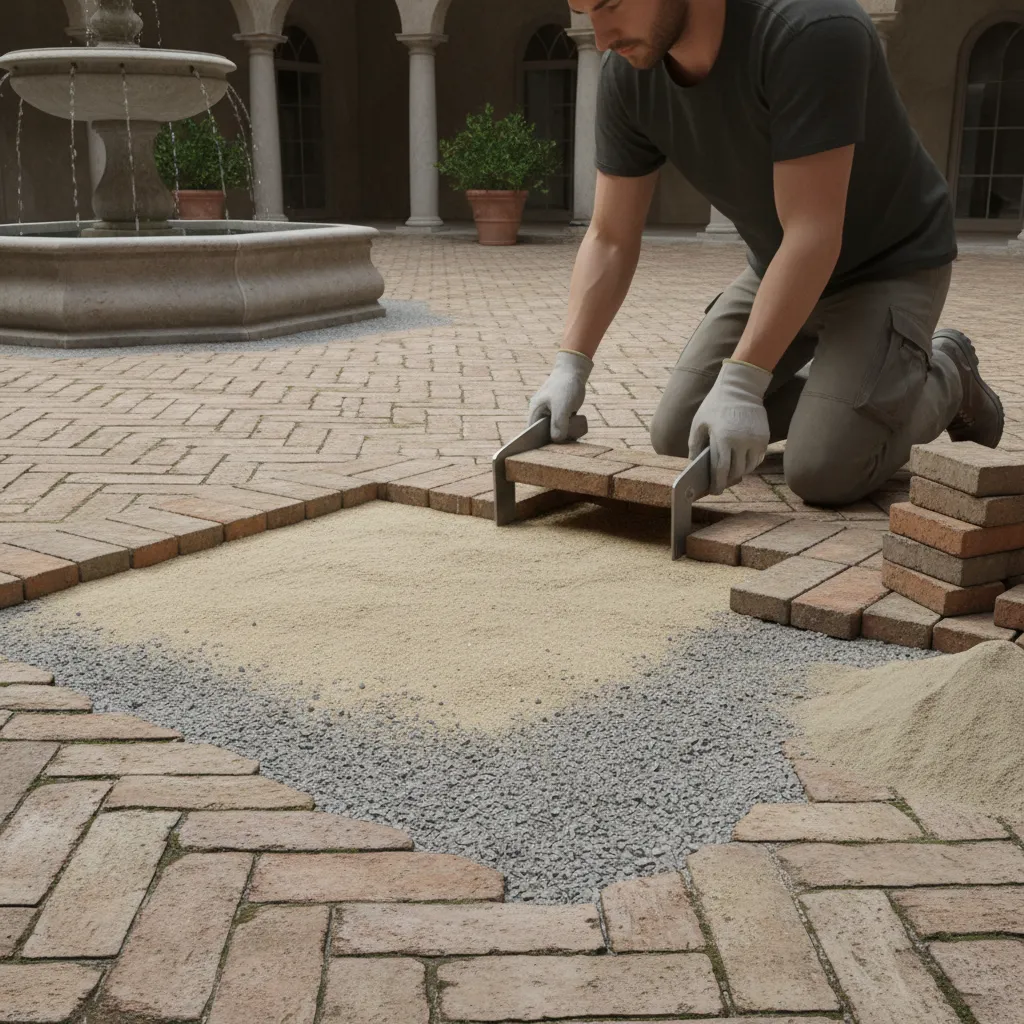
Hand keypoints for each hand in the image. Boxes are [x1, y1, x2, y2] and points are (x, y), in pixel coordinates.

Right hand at [528, 350, 593, 441]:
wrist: (574, 372)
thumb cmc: (565, 386)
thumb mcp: (562, 406)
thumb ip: (558, 423)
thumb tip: (556, 440)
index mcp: (535, 412)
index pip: (531, 434)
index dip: (536, 444)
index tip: (545, 452)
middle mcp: (541, 415)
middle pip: (543, 435)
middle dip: (553, 440)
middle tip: (564, 445)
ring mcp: (550, 414)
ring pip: (554, 431)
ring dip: (563, 435)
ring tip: (572, 436)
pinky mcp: (560, 414)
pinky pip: (562, 426)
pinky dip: (568, 430)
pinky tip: (575, 432)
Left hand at [688, 359, 771, 494]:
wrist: (741, 387)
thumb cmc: (715, 405)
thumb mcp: (699, 423)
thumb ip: (695, 445)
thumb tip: (694, 464)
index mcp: (723, 439)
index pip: (721, 469)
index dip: (717, 483)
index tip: (714, 491)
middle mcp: (741, 442)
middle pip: (735, 472)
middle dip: (727, 481)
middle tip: (721, 485)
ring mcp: (755, 440)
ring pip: (748, 468)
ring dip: (739, 473)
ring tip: (730, 473)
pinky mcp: (764, 438)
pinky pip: (757, 459)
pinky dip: (749, 464)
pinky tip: (741, 463)